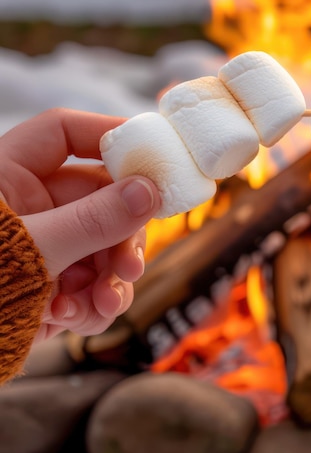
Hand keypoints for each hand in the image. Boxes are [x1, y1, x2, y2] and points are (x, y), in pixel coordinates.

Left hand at [0, 108, 160, 339]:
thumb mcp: (31, 249)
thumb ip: (92, 221)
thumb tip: (149, 192)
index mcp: (10, 177)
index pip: (64, 133)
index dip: (110, 134)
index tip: (154, 153)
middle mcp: (33, 207)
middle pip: (103, 199)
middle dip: (122, 238)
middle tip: (131, 265)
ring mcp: (47, 246)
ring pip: (106, 247)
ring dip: (112, 280)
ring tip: (104, 306)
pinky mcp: (53, 285)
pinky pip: (92, 285)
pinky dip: (93, 305)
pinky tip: (72, 319)